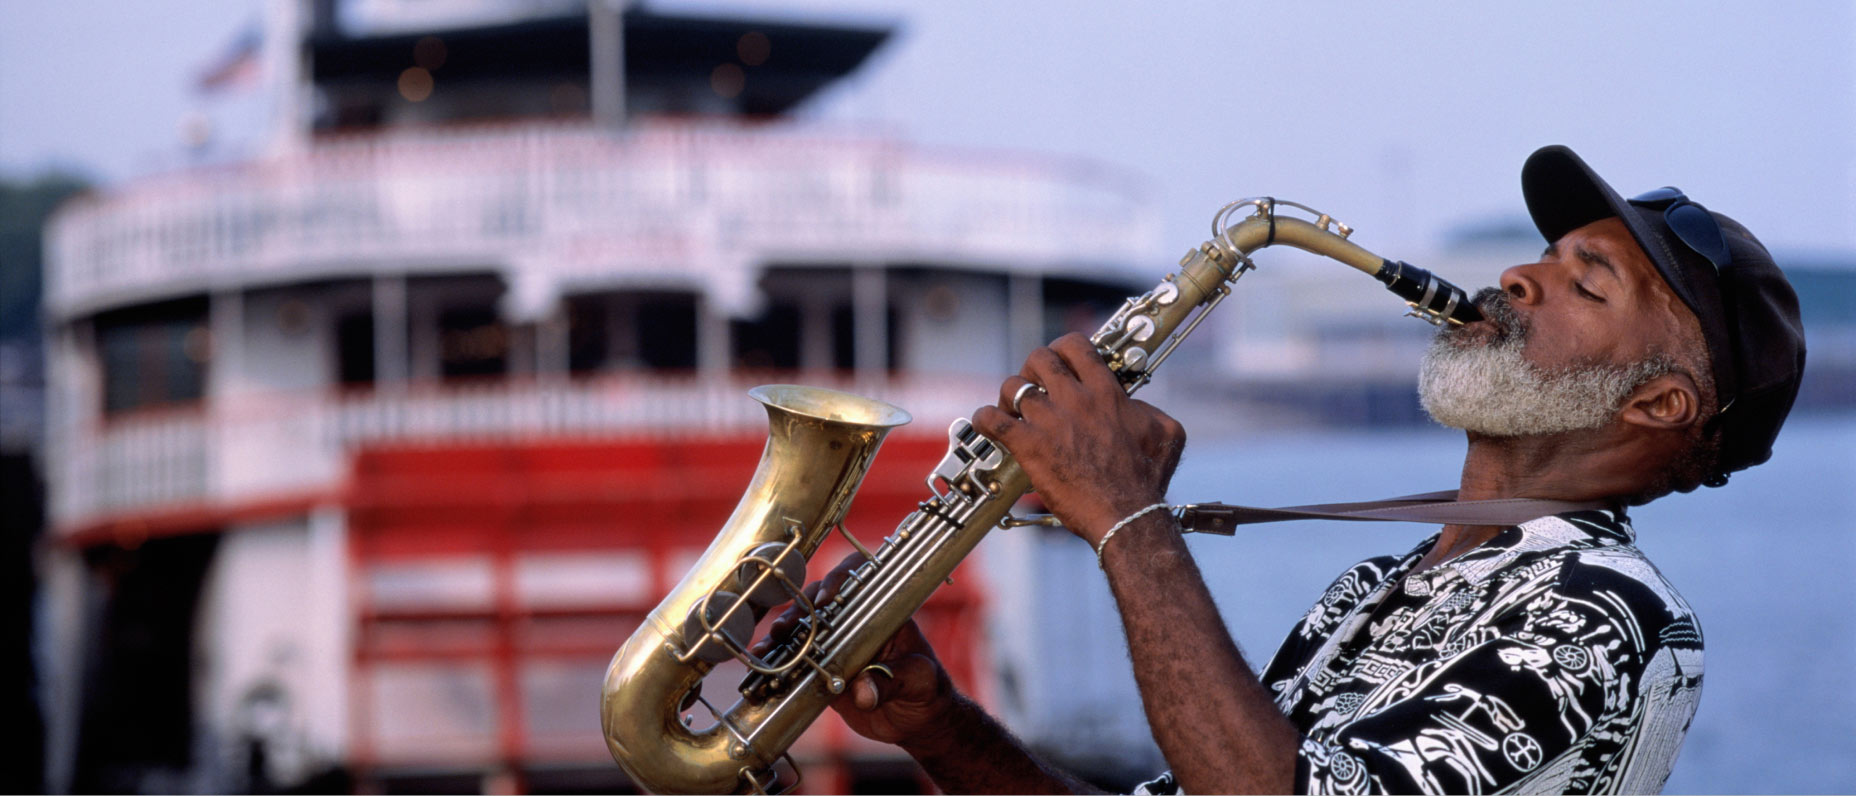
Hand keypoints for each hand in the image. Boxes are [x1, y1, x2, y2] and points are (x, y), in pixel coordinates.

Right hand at [753, 551, 957, 750]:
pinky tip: (763, 664)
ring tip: (767, 647)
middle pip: (821, 601)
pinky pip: (798, 659)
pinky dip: (780, 660)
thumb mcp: (917, 681)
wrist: (917, 720)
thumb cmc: (927, 689)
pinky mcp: (822, 668)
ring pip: (803, 628)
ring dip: (783, 634)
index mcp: (882, 612)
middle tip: (786, 627)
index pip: (860, 579)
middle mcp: (854, 621)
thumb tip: (863, 692)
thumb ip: (891, 683)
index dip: (839, 580)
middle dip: (799, 610)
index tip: (825, 599)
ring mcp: (836, 643)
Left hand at [971, 333, 1186, 544]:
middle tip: (1035, 386)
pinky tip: (988, 424)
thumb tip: (1136, 406)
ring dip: (1009, 395)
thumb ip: (1148, 410)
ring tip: (1012, 410)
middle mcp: (1075, 399)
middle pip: (1039, 358)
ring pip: (1013, 386)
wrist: (1126, 515)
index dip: (1062, 349)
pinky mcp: (1029, 446)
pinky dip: (985, 419)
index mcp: (1106, 392)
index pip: (1075, 346)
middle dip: (1033, 368)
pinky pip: (993, 420)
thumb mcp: (1166, 434)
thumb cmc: (1147, 480)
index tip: (1061, 364)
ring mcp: (1049, 421)